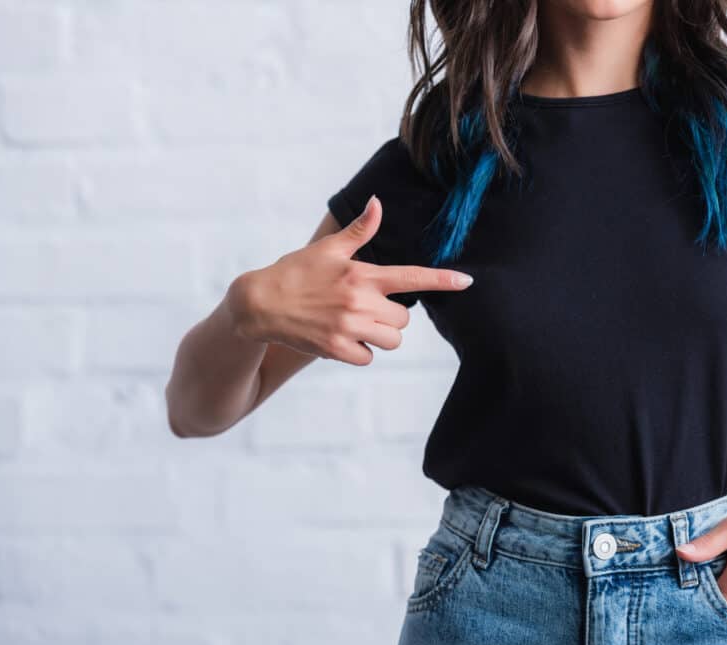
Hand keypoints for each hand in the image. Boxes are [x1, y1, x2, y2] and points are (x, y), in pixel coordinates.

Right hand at [224, 195, 473, 364]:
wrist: (259, 304)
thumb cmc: (296, 272)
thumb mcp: (328, 248)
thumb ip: (359, 230)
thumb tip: (378, 203)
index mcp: (362, 274)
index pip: (412, 277)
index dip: (442, 280)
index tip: (467, 281)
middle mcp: (359, 301)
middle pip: (404, 319)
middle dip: (391, 316)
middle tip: (364, 308)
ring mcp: (348, 327)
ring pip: (392, 340)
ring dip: (380, 335)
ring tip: (353, 323)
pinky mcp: (337, 350)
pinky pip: (370, 357)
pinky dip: (360, 352)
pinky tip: (341, 338)